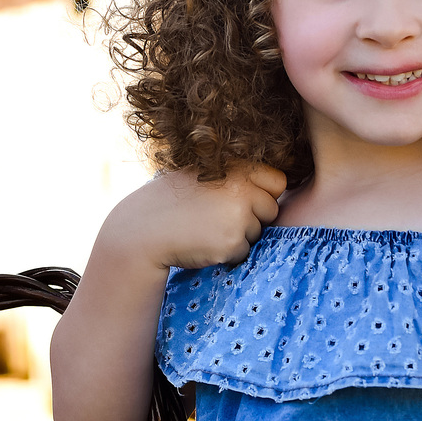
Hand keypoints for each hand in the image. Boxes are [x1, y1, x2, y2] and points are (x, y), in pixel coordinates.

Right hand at [122, 161, 286, 272]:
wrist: (144, 229)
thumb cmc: (173, 202)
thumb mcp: (203, 175)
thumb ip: (236, 178)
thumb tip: (277, 184)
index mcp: (236, 167)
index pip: (277, 181)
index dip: (264, 193)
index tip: (247, 201)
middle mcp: (241, 188)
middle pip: (272, 210)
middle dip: (254, 218)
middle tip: (220, 218)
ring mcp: (239, 216)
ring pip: (258, 232)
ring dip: (239, 236)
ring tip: (207, 229)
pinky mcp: (232, 242)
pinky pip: (243, 251)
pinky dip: (228, 252)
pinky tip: (204, 242)